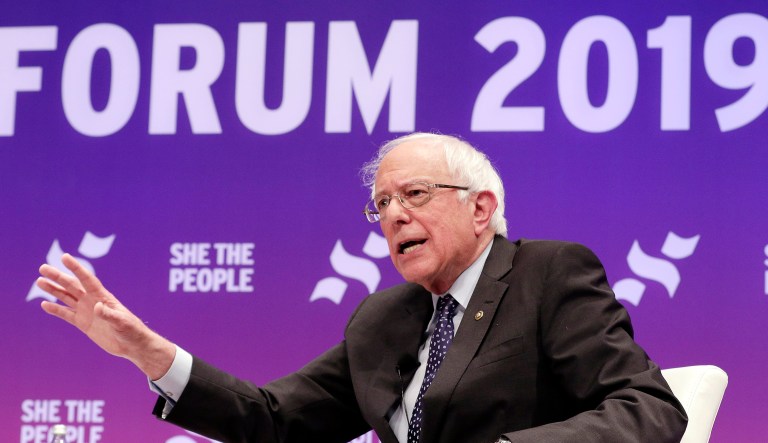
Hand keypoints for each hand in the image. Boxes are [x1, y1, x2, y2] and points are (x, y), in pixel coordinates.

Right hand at [37, 253, 174, 379]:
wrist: (132, 345)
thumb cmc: (131, 330)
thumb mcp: (121, 322)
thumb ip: (109, 314)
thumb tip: (97, 306)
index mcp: (103, 296)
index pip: (87, 279)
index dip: (76, 268)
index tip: (64, 257)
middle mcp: (92, 301)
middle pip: (72, 286)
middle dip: (58, 276)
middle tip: (42, 268)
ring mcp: (87, 311)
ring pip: (66, 297)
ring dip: (53, 290)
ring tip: (40, 281)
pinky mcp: (83, 323)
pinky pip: (66, 314)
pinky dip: (55, 309)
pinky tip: (44, 304)